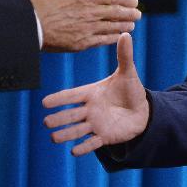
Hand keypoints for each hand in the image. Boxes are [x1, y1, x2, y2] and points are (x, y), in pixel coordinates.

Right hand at [23, 0, 140, 51]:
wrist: (24, 27)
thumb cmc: (31, 0)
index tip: (134, 0)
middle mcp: (90, 12)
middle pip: (117, 12)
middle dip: (130, 13)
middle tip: (138, 14)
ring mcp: (87, 29)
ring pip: (113, 27)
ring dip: (124, 25)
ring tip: (131, 25)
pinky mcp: (80, 43)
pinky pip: (103, 40)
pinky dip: (113, 38)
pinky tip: (118, 37)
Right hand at [42, 33, 148, 155]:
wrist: (142, 111)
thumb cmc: (130, 89)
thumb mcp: (127, 72)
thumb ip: (124, 55)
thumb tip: (125, 34)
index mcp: (92, 93)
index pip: (72, 96)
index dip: (59, 99)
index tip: (45, 102)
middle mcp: (90, 109)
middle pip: (71, 114)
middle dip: (59, 119)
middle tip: (46, 122)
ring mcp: (96, 124)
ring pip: (78, 130)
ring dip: (66, 134)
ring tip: (53, 138)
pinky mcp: (105, 136)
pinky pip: (93, 143)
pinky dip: (84, 147)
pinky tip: (74, 151)